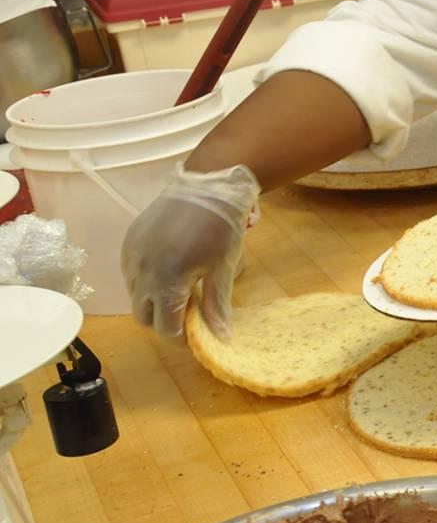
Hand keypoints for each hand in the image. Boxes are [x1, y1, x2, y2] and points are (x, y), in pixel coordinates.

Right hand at [121, 164, 258, 339]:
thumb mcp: (223, 268)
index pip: (164, 326)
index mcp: (166, 281)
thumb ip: (217, 305)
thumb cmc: (221, 228)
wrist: (206, 186)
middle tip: (188, 314)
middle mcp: (141, 272)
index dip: (180, 336)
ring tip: (180, 291)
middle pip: (143, 316)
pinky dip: (145, 282)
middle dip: (163, 322)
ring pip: (134, 295)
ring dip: (153, 302)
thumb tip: (221, 337)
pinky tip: (168, 271)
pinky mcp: (128, 243)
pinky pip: (130, 274)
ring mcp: (131, 257)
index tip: (195, 332)